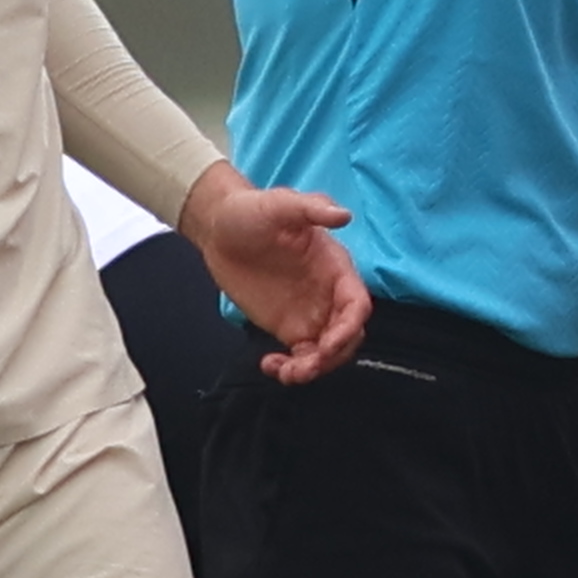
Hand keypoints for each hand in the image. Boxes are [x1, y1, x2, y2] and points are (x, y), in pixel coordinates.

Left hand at [185, 167, 372, 383]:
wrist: (219, 227)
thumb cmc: (252, 211)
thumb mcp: (281, 204)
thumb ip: (313, 209)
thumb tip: (343, 215)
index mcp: (335, 268)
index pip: (357, 305)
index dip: (349, 328)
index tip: (328, 344)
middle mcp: (328, 294)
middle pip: (347, 336)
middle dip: (332, 356)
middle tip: (303, 366)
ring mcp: (309, 313)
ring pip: (326, 352)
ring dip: (312, 369)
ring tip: (284, 372)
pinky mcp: (287, 326)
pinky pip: (300, 356)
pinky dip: (291, 369)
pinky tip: (269, 364)